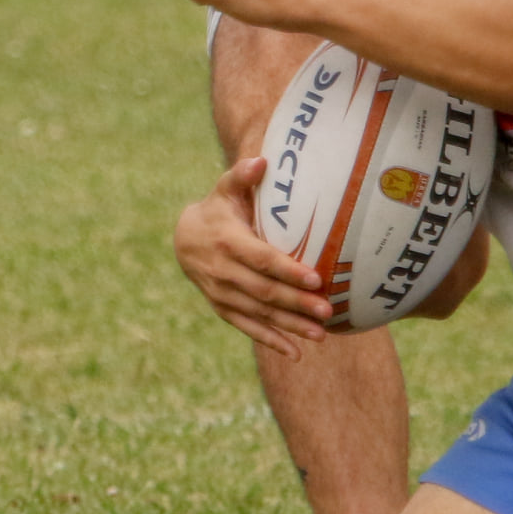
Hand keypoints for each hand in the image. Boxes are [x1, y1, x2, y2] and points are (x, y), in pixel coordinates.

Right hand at [174, 155, 332, 358]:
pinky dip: (271, 340)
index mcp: (228, 242)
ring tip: (321, 334)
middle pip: (264, 291)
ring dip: (289, 326)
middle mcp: (222, 272)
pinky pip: (247, 327)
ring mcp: (221, 293)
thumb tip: (261, 161)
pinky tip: (296, 352)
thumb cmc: (218, 208)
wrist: (184, 238)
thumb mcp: (225, 188)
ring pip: (259, 313)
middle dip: (296, 304)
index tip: (316, 279)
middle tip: (328, 311)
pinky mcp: (222, 307)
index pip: (262, 259)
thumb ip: (242, 176)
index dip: (288, 270)